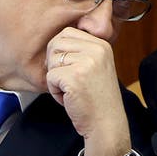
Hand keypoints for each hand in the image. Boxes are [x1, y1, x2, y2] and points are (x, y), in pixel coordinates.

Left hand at [46, 27, 130, 155]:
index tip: (68, 67)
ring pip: (52, 59)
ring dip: (55, 77)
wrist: (107, 123)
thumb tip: (54, 42)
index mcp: (102, 45)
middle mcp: (96, 50)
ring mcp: (86, 63)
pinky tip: (69, 98)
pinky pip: (50, 77)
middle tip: (66, 79)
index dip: (60, 50)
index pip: (68, 32)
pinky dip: (54, 91)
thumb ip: (81, 51)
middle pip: (57, 42)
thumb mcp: (96, 66)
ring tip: (71, 89)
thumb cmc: (97, 98)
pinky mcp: (75, 77)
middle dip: (55, 62)